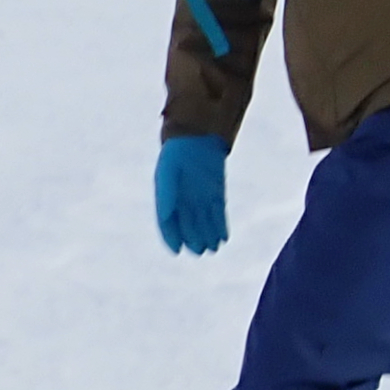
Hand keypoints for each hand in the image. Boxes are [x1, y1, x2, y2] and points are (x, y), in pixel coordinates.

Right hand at [155, 134, 229, 254]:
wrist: (195, 138)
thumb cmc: (176, 155)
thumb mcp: (167, 174)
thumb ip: (166, 196)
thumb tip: (166, 216)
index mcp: (168, 199)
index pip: (168, 224)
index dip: (172, 238)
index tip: (178, 250)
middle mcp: (184, 202)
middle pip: (188, 227)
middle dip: (193, 240)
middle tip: (199, 250)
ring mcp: (201, 199)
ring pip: (204, 223)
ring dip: (208, 237)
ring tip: (212, 247)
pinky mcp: (216, 194)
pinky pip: (218, 214)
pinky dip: (220, 227)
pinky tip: (223, 238)